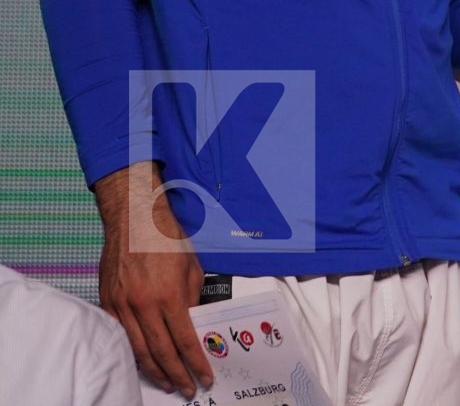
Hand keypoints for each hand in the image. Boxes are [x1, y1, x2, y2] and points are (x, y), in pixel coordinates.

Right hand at [93, 162, 209, 395]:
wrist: (133, 219)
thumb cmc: (167, 238)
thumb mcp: (193, 268)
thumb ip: (193, 299)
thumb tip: (196, 325)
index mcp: (169, 295)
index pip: (185, 340)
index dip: (195, 363)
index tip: (204, 377)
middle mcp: (143, 304)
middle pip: (160, 352)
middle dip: (176, 375)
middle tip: (187, 389)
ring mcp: (122, 305)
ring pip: (137, 350)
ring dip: (154, 371)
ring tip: (168, 383)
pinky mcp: (108, 302)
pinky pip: (120, 336)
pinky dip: (132, 353)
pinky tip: (144, 362)